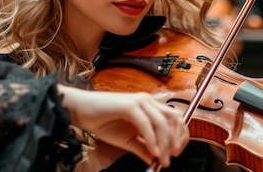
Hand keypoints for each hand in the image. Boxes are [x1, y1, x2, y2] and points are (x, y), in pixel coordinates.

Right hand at [57, 85, 188, 167]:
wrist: (81, 111)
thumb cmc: (102, 121)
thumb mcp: (128, 140)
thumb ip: (143, 148)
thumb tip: (156, 160)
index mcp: (150, 106)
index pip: (175, 118)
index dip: (180, 135)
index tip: (176, 152)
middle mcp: (148, 101)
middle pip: (173, 118)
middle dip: (176, 139)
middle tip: (172, 156)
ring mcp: (139, 101)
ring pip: (162, 122)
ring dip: (165, 142)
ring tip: (162, 158)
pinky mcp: (130, 105)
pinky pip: (146, 124)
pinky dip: (152, 140)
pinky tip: (153, 152)